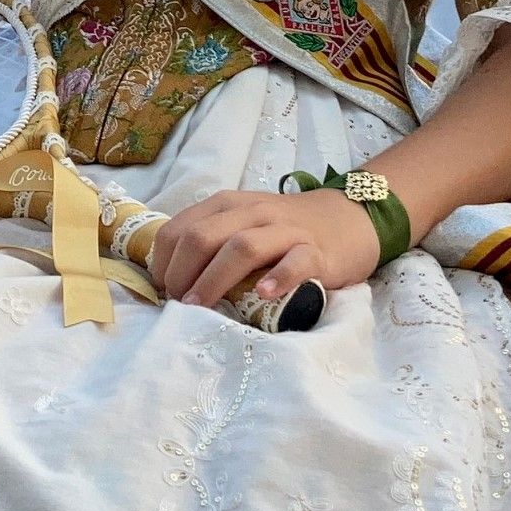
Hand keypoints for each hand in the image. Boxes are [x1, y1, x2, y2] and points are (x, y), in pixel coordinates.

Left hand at [146, 186, 382, 308]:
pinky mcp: (317, 252)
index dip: (163, 262)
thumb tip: (171, 280)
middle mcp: (252, 212)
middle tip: (178, 304)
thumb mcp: (241, 224)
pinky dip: (278, 277)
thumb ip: (211, 241)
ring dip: (214, 278)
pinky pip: (296, 261)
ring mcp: (285, 230)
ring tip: (199, 305)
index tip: (163, 291)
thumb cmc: (283, 231)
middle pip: (203, 236)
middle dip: (181, 272)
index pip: (179, 228)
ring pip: (242, 247)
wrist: (347, 219)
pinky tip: (263, 293)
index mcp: (226, 205)